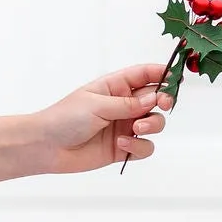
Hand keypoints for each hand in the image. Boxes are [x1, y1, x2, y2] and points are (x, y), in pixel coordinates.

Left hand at [34, 62, 170, 172]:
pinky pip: (144, 147)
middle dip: (163, 101)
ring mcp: (124, 127)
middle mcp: (123, 105)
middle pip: (156, 100)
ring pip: (155, 123)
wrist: (46, 146)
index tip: (176, 77)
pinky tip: (122, 144)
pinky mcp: (122, 148)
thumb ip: (128, 103)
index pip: (145, 75)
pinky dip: (139, 146)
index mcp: (115, 86)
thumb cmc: (64, 118)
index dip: (162, 73)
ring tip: (136, 129)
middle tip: (161, 105)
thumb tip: (155, 99)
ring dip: (152, 125)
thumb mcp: (97, 104)